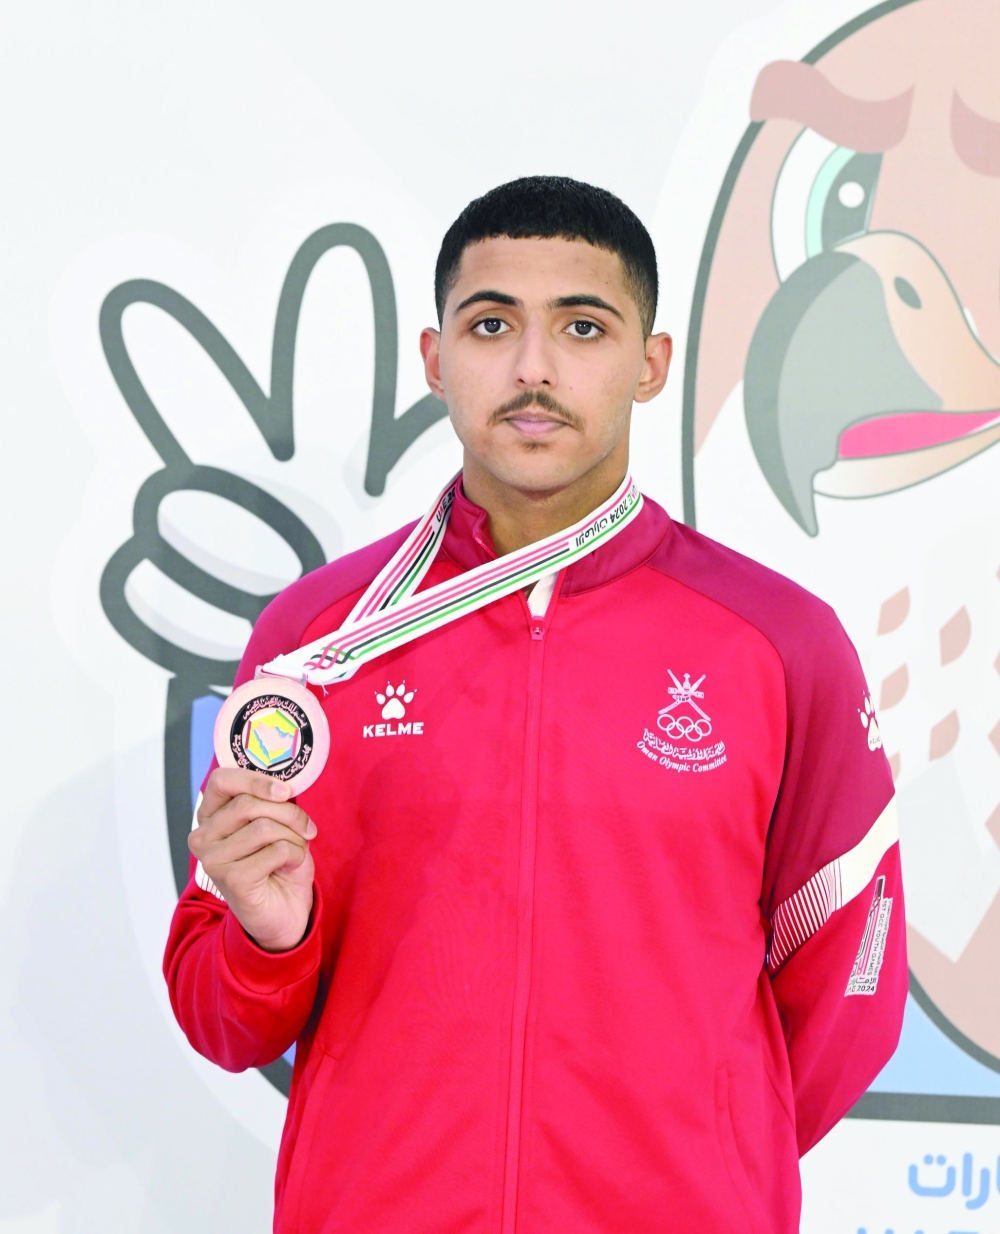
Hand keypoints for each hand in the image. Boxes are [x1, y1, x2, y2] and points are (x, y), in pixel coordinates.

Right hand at [189, 768, 316, 952]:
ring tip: (295, 850)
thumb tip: (283, 785)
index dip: (256, 780)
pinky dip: (294, 854)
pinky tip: (290, 866)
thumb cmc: (278, 863)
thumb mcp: (276, 823)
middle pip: (249, 803)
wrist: (285, 912)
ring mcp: (212, 860)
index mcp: (209, 817)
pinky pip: (275, 850)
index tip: (286, 791)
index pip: (222, 780)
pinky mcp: (231, 880)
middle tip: (306, 828)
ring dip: (293, 837)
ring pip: (264, 826)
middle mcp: (202, 837)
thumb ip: (271, 802)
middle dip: (288, 813)